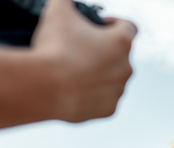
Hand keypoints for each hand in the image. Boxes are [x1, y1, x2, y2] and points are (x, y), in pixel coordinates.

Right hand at [32, 0, 137, 121]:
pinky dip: (93, 94)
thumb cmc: (54, 49)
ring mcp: (117, 91)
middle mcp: (126, 68)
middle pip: (121, 55)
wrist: (44, 87)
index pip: (129, 27)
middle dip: (104, 50)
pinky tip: (76, 89)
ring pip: (113, 79)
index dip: (115, 22)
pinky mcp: (108, 110)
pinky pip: (103, 99)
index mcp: (121, 42)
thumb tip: (64, 0)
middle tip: (81, 49)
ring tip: (75, 70)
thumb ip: (66, 0)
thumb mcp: (58, 11)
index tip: (101, 24)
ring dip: (99, 73)